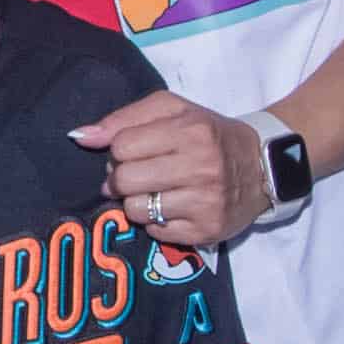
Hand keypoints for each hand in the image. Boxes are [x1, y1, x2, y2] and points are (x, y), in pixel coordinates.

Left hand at [74, 87, 269, 248]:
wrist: (262, 165)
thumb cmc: (208, 134)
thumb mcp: (173, 110)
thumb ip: (124, 118)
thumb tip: (80, 137)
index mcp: (191, 131)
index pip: (122, 146)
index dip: (119, 150)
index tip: (134, 152)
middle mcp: (201, 167)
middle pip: (124, 180)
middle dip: (122, 178)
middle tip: (138, 175)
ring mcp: (205, 202)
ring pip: (136, 210)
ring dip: (137, 201)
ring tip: (156, 191)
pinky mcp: (207, 231)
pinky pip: (156, 232)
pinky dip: (156, 221)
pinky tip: (173, 207)